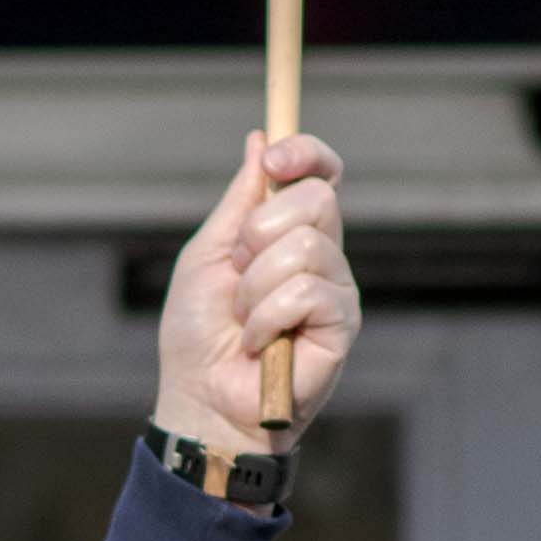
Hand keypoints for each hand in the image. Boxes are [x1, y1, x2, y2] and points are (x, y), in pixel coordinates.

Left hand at [156, 128, 358, 460]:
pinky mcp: (342, 325)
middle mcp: (321, 256)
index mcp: (289, 234)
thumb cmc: (198, 336)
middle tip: (238, 273)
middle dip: (261, 231)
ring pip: (308, 245)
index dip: (306, 154)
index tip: (275, 160)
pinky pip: (306, 291)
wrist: (201, 399)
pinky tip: (261, 344)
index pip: (320, 175)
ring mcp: (336, 290)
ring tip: (245, 321)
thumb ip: (239, 202)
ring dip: (256, 285)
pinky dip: (267, 317)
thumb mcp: (207, 256)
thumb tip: (260, 141)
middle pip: (318, 199)